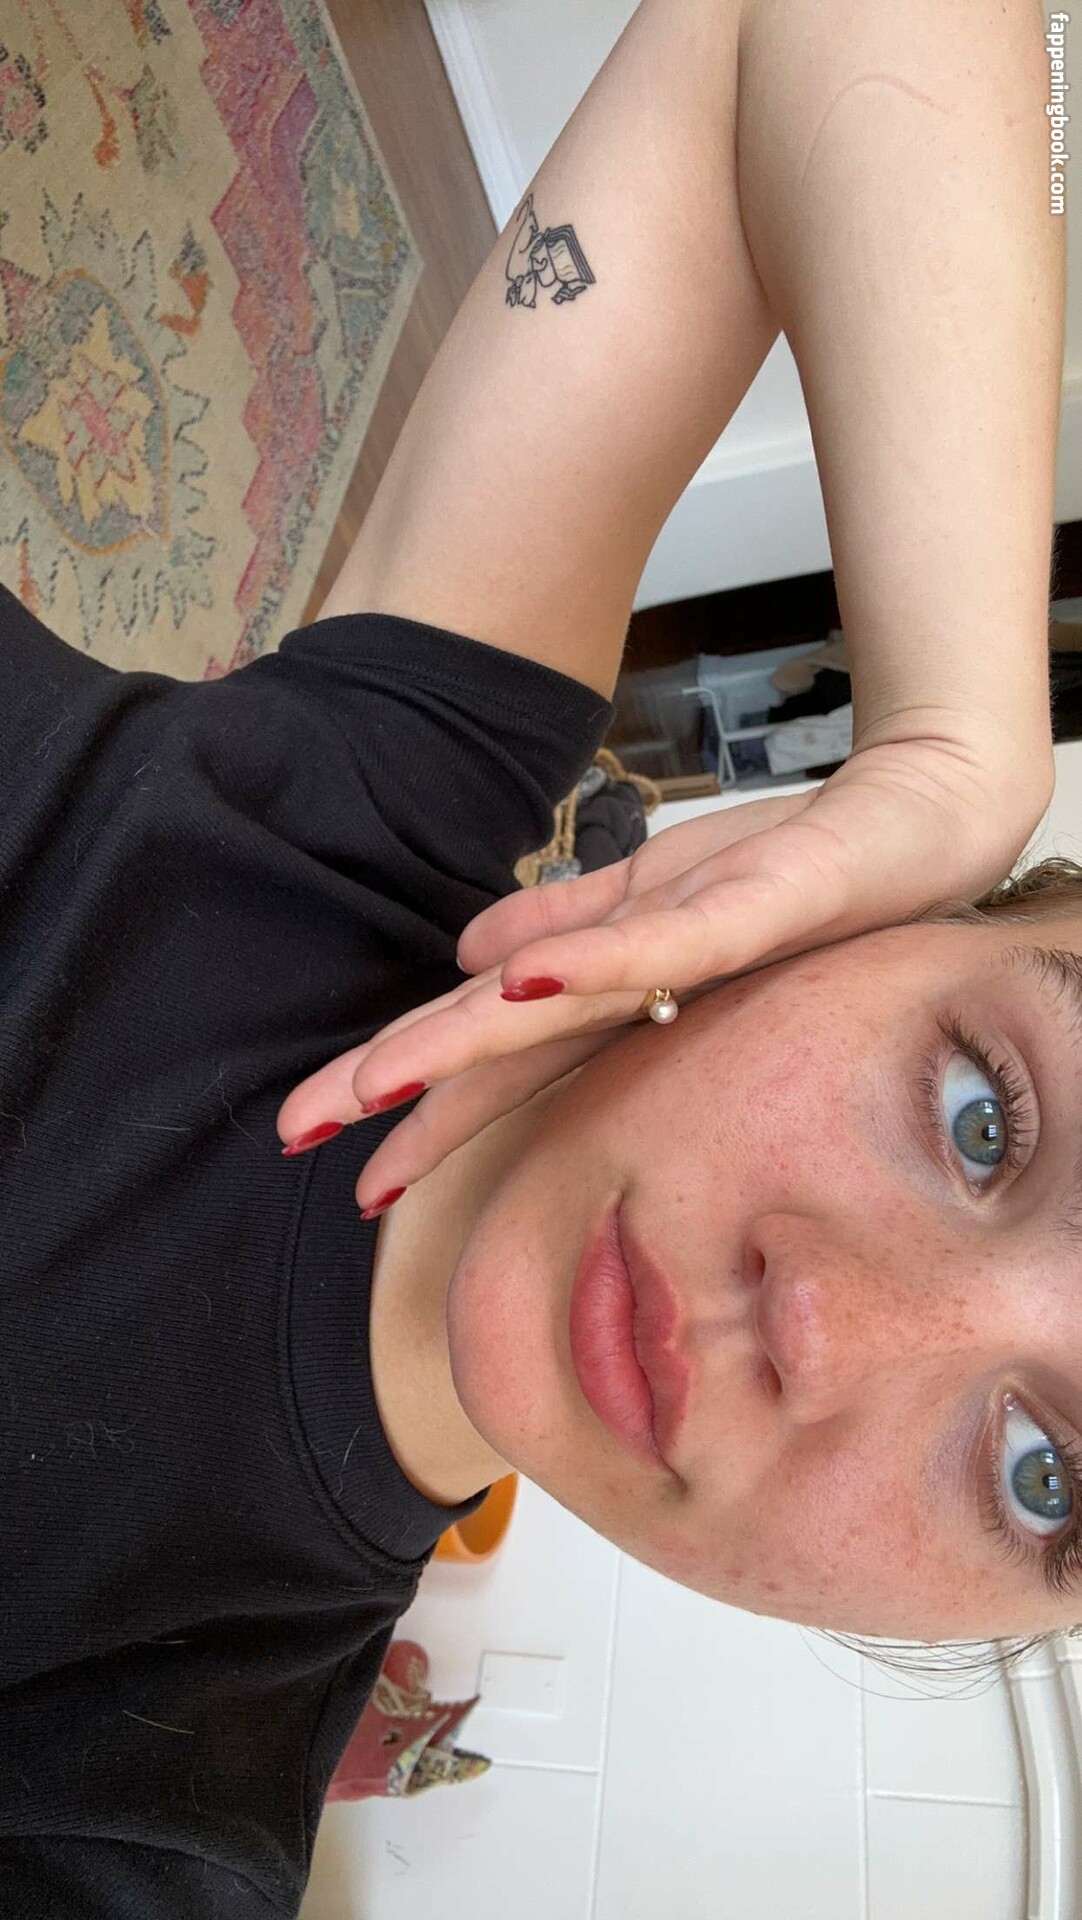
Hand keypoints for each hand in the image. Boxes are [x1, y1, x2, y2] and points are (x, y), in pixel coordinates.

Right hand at [275, 735, 1047, 1213]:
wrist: (914, 823)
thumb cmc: (786, 862)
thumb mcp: (653, 888)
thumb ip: (561, 921)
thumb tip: (465, 955)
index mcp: (609, 994)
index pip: (487, 1052)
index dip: (408, 1096)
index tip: (326, 1145)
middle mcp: (637, 999)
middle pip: (499, 1051)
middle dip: (398, 1093)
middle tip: (301, 1141)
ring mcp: (685, 966)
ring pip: (556, 1016)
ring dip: (463, 1049)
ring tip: (375, 1085)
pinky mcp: (739, 918)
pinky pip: (658, 949)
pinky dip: (587, 965)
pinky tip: (515, 981)